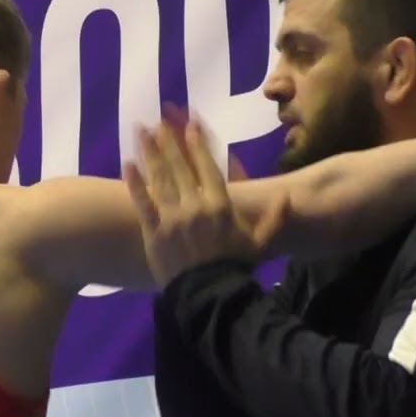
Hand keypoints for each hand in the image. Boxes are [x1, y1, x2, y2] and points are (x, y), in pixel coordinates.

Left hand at [123, 117, 288, 287]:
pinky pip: (142, 203)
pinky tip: (127, 164)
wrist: (209, 296)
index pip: (208, 167)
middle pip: (180, 167)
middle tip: (159, 120)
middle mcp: (194, 206)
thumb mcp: (260, 244)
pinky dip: (135, 183)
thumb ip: (273, 219)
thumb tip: (288, 196)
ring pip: (159, 178)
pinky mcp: (154, 232)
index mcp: (220, 206)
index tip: (191, 125)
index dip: (198, 144)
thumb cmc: (235, 268)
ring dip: (150, 152)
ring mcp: (172, 218)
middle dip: (169, 141)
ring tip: (141, 130)